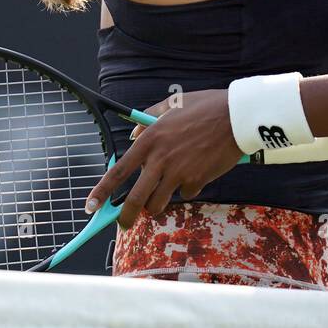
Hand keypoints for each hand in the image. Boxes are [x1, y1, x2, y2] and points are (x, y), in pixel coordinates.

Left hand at [83, 90, 243, 227]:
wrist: (236, 117)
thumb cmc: (206, 106)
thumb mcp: (173, 104)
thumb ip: (149, 116)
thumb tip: (134, 132)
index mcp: (150, 139)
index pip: (119, 171)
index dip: (101, 192)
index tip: (91, 206)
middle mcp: (160, 159)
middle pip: (136, 198)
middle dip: (126, 217)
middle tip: (124, 223)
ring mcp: (179, 172)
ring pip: (159, 202)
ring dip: (157, 205)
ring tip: (161, 197)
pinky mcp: (197, 180)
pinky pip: (186, 193)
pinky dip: (187, 189)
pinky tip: (196, 174)